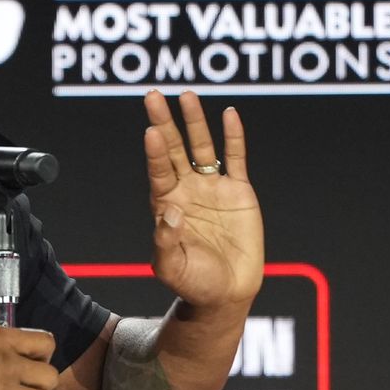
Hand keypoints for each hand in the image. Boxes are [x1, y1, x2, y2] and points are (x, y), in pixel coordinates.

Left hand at [143, 90, 263, 308]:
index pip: (158, 171)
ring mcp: (212, 188)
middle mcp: (186, 189)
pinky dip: (234, 137)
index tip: (151, 131)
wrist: (226, 294)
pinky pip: (236, 158)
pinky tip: (229, 115)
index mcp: (165, 204)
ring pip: (202, 147)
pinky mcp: (238, 192)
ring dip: (194, 122)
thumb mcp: (172, 268)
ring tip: (187, 95)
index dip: (155, 152)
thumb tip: (170, 210)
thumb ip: (166, 241)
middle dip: (163, 122)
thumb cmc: (193, 283)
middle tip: (153, 95)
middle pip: (173, 149)